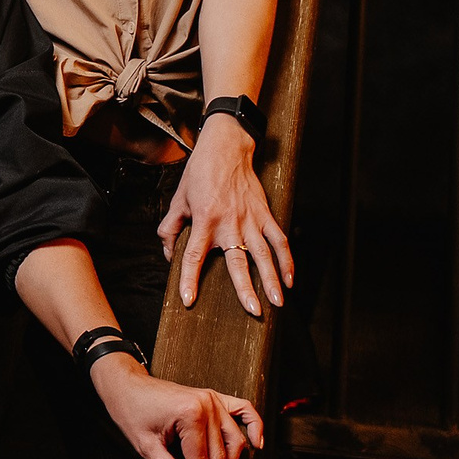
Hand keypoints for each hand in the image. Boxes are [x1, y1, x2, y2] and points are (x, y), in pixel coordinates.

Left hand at [89, 354, 262, 458]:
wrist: (127, 385)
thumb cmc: (132, 411)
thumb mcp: (145, 447)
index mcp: (189, 414)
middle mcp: (207, 405)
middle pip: (219, 455)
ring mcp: (213, 400)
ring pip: (233, 441)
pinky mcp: (214, 397)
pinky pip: (243, 410)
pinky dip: (254, 426)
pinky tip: (257, 444)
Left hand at [158, 115, 293, 314]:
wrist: (226, 147)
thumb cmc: (200, 172)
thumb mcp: (178, 199)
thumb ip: (171, 228)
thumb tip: (168, 253)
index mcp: (204, 220)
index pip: (194, 256)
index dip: (189, 279)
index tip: (188, 300)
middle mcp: (229, 223)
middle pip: (238, 262)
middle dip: (245, 289)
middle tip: (254, 311)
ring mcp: (250, 219)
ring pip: (264, 255)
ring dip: (272, 279)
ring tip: (278, 302)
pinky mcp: (265, 213)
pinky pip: (279, 239)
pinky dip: (286, 259)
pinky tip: (290, 278)